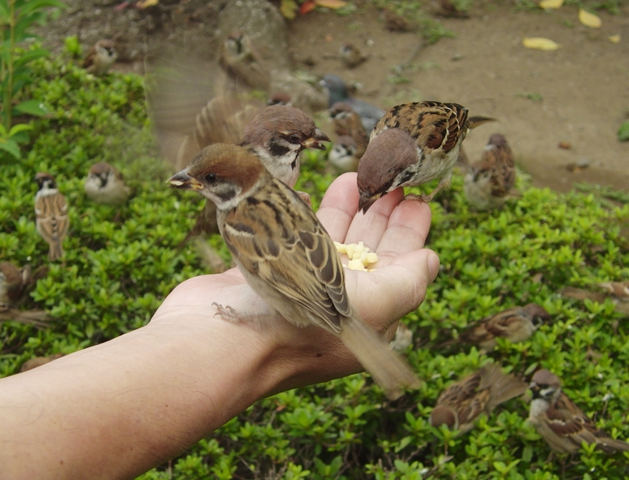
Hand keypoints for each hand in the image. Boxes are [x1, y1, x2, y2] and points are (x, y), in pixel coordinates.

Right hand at [152, 172, 437, 391]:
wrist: (219, 343)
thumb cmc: (303, 326)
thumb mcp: (374, 306)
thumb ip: (408, 282)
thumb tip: (431, 259)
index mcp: (364, 308)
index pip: (397, 263)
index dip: (409, 231)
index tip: (415, 199)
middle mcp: (334, 296)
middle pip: (364, 246)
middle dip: (378, 213)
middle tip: (387, 181)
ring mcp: (296, 283)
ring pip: (327, 237)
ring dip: (342, 208)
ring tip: (352, 178)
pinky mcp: (262, 270)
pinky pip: (287, 236)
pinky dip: (299, 215)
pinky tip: (307, 196)